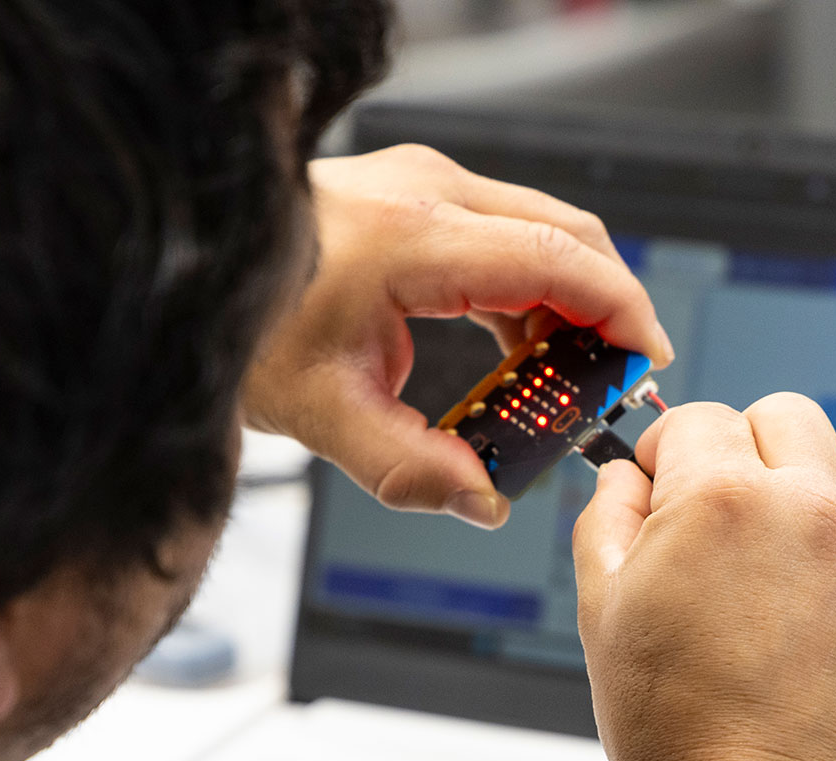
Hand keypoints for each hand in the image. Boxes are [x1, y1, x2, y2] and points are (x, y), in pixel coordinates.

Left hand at [245, 144, 672, 528]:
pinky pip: (506, 234)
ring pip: (543, 231)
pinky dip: (530, 290)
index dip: (621, 311)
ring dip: (569, 302)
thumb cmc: (242, 324)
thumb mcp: (321, 415)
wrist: (190, 269)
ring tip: (564, 382)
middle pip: (570, 236)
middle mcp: (429, 192)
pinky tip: (520, 353)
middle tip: (616, 382)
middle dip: (607, 310)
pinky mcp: (417, 195)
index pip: (561, 260)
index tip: (645, 363)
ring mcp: (424, 184)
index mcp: (416, 237)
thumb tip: (482, 501)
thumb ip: (408, 469)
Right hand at [572, 394, 835, 760]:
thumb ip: (608, 517)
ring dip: (797, 515)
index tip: (663, 487)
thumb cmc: (672, 727)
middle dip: (746, 447)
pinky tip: (800, 640)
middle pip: (788, 417)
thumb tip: (626, 475)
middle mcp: (810, 512)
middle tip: (719, 512)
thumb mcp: (602, 609)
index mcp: (725, 501)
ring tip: (760, 598)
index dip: (670, 451)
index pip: (702, 417)